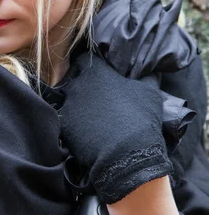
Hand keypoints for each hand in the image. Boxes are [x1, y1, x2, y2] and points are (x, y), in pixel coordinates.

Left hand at [59, 51, 173, 203]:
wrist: (125, 154)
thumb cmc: (140, 118)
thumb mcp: (151, 93)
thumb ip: (147, 76)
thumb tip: (151, 69)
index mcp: (96, 73)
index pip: (84, 59)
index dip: (90, 65)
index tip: (97, 73)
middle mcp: (77, 86)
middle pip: (72, 79)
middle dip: (80, 85)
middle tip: (93, 95)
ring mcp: (68, 107)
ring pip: (67, 101)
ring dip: (75, 105)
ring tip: (89, 116)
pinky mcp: (63, 127)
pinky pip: (65, 121)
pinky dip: (73, 124)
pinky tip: (84, 132)